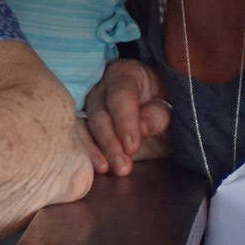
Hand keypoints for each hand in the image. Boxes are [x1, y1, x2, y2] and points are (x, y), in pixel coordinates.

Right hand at [83, 59, 170, 175]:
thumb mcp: (165, 102)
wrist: (146, 92)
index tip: (132, 147)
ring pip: (85, 125)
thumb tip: (141, 130)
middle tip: (122, 167)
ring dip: (94, 149)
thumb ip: (155, 115)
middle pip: (100, 114)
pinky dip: (87, 151)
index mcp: (124, 75)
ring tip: (105, 168)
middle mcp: (101, 87)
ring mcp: (89, 103)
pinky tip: (96, 166)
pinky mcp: (84, 119)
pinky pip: (80, 134)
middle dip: (110, 142)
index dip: (125, 122)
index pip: (121, 96)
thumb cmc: (157, 96)